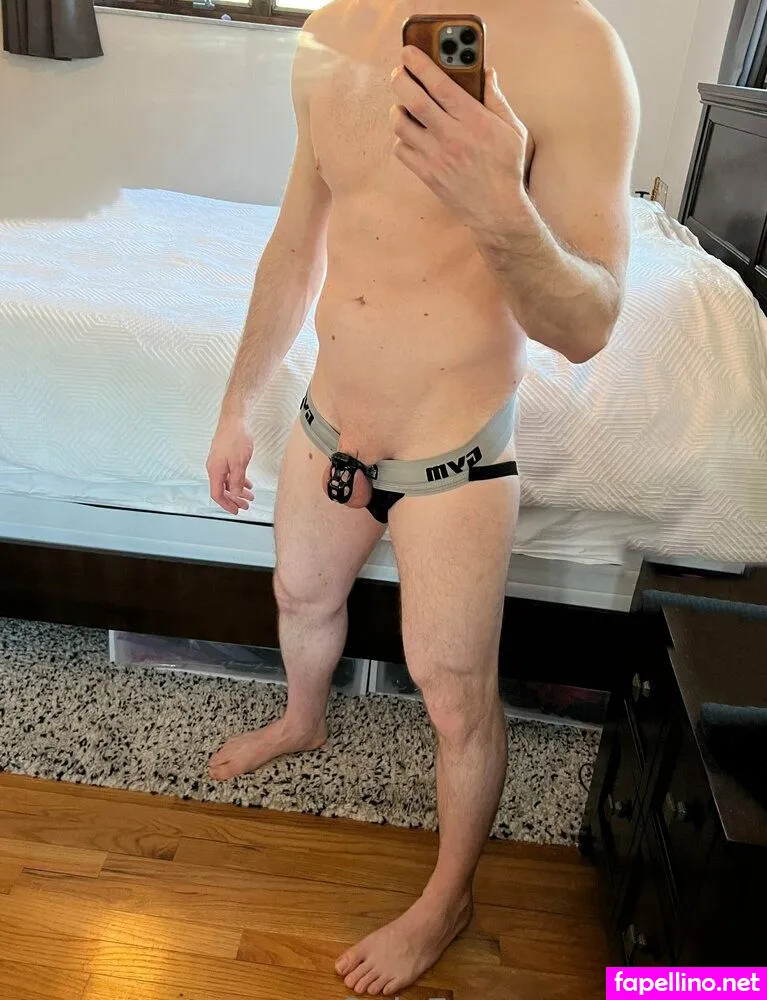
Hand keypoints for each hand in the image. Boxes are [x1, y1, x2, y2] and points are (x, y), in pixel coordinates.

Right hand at [206, 418, 254, 514]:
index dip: (227, 504)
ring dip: (239, 490)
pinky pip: (230, 473)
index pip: (217, 494)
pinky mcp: (224, 457)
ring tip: (250, 496)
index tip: (236, 510)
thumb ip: (237, 481)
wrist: (235, 419)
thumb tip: (235, 495)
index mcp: (215, 471)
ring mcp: (219, 462)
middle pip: (223, 490)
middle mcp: (214, 468)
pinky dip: (239, 480)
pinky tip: (247, 483)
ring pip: (228, 482)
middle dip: (235, 499)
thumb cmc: (235, 437)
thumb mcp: (239, 463)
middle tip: (246, 505)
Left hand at [391, 46, 530, 236]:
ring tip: (403, 104)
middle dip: (400, 81)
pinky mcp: (427, 175)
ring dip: (397, 110)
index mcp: (474, 121)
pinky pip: (401, 150)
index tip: (409, 51)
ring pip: (402, 125)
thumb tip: (486, 71)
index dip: (421, 64)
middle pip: (414, 101)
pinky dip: (400, 138)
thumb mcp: (512, 129)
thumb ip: (496, 99)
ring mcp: (437, 157)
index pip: (441, 85)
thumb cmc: (506, 168)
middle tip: (398, 72)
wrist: (497, 210)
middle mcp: (452, 137)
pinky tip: (410, 134)